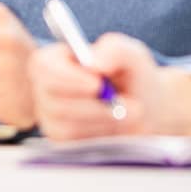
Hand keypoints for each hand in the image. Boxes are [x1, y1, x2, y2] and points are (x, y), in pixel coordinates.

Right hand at [30, 34, 190, 139]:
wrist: (147, 110)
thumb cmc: (133, 76)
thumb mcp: (131, 55)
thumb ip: (115, 50)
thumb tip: (94, 64)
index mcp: (54, 60)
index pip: (43, 66)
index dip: (68, 77)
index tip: (98, 84)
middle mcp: (45, 86)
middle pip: (52, 99)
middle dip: (93, 105)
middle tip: (124, 102)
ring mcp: (49, 114)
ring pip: (66, 123)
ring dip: (103, 119)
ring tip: (126, 112)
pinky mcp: (60, 139)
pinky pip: (74, 141)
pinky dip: (100, 134)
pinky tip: (113, 125)